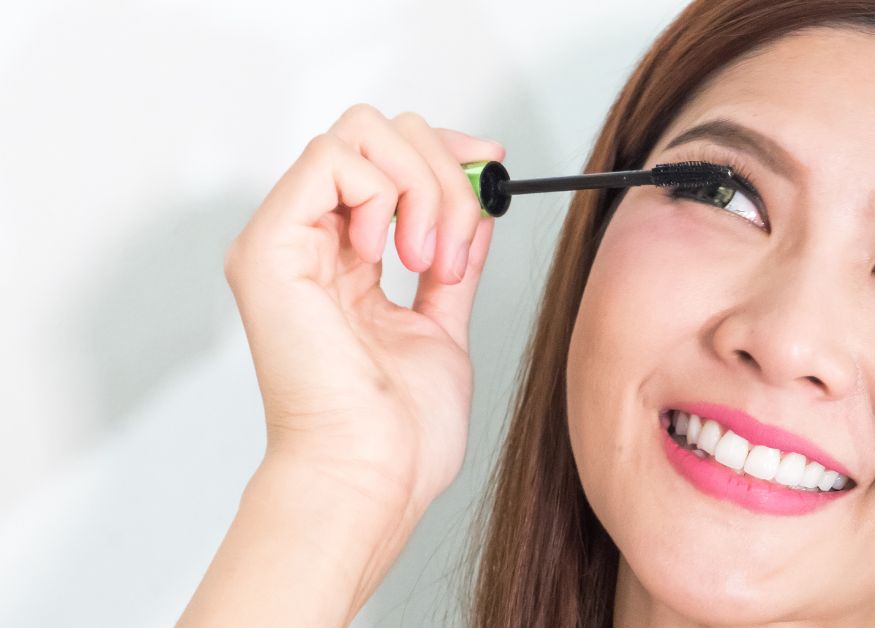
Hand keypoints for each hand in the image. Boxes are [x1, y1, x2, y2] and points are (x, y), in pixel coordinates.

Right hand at [224, 104, 503, 516]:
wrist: (372, 477)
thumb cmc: (399, 432)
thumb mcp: (442, 324)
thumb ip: (451, 264)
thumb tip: (475, 207)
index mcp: (343, 263)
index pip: (386, 161)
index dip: (444, 154)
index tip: (490, 172)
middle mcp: (310, 243)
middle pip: (374, 131)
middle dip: (440, 170)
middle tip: (454, 247)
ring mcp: (285, 242)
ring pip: (357, 133)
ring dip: (421, 186)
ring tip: (429, 259)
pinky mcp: (269, 248)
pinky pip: (331, 159)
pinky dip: (382, 194)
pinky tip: (388, 256)